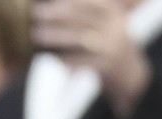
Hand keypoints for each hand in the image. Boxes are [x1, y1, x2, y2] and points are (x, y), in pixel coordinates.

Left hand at [31, 0, 150, 118]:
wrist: (126, 68)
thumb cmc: (103, 40)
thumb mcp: (100, 20)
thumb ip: (80, 12)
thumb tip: (52, 7)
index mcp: (113, 11)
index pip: (87, 3)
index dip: (66, 2)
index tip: (42, 3)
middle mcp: (115, 26)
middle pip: (81, 18)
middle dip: (57, 15)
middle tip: (35, 14)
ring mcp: (112, 46)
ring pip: (80, 38)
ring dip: (57, 35)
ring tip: (36, 34)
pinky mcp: (107, 65)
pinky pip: (83, 61)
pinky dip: (66, 59)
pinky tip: (51, 57)